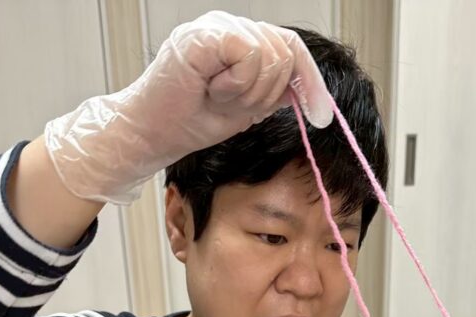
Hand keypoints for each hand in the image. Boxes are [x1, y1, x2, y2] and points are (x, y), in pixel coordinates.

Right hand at [44, 10, 332, 204]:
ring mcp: (217, 25)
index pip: (291, 48)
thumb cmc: (190, 119)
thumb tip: (311, 91)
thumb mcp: (248, 107)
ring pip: (271, 56)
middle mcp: (230, 25)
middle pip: (286, 53)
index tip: (321, 116)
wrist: (154, 132)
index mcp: (241, 39)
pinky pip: (250, 56)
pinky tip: (211, 89)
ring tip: (217, 96)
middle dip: (268, 93)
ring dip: (248, 91)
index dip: (310, 81)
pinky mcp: (205, 33)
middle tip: (232, 104)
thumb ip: (276, 91)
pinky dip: (236, 83)